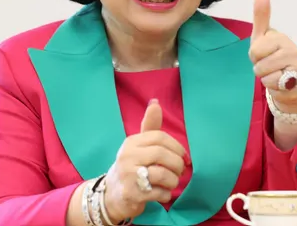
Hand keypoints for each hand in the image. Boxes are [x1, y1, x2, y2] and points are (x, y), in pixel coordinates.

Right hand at [103, 99, 188, 222]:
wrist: (112, 195)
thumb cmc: (132, 166)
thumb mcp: (139, 145)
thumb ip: (150, 125)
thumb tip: (155, 102)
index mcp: (132, 142)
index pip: (160, 137)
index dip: (177, 147)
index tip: (183, 156)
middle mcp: (127, 156)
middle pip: (162, 154)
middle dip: (177, 164)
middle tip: (180, 171)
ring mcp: (128, 175)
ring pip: (162, 174)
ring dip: (174, 180)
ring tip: (172, 182)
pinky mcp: (131, 194)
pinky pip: (159, 192)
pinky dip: (166, 194)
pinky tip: (163, 193)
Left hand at [249, 0, 296, 112]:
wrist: (290, 86)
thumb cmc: (273, 58)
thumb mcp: (262, 37)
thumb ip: (261, 14)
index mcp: (278, 36)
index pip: (255, 46)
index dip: (255, 54)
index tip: (263, 48)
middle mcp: (289, 46)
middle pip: (256, 58)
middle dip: (259, 65)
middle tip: (269, 65)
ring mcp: (295, 62)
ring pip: (263, 71)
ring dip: (265, 77)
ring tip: (275, 74)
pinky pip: (272, 82)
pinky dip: (273, 86)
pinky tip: (281, 83)